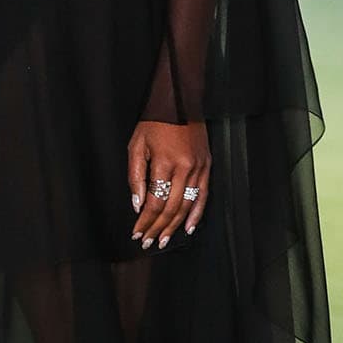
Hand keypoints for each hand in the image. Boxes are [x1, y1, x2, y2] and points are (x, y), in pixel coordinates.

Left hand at [128, 120, 209, 251]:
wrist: (179, 101)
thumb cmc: (154, 122)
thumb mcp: (136, 145)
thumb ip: (136, 177)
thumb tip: (137, 204)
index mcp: (164, 162)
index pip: (154, 201)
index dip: (145, 220)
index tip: (136, 232)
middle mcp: (184, 168)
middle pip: (170, 207)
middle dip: (157, 227)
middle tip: (148, 242)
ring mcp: (198, 168)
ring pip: (187, 205)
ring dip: (175, 226)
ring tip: (164, 240)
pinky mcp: (207, 166)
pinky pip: (203, 195)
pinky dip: (196, 213)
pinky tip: (188, 227)